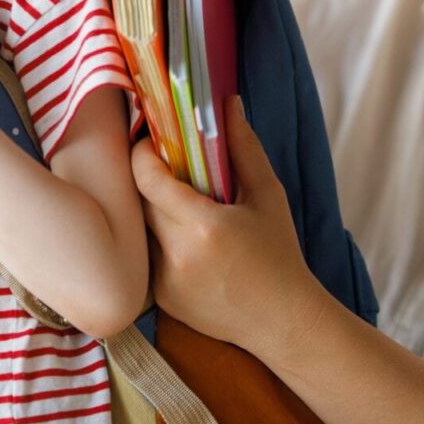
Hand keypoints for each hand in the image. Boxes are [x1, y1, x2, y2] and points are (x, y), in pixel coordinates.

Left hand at [130, 94, 325, 353]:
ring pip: (140, 228)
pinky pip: (148, 256)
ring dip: (152, 210)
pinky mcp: (160, 300)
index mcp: (205, 227)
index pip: (148, 178)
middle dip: (148, 178)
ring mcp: (165, 282)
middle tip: (166, 165)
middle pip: (139, 200)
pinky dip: (160, 241)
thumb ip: (244, 147)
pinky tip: (187, 241)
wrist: (283, 321)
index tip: (152, 141)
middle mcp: (178, 255)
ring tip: (180, 203)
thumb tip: (228, 103)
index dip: (142, 153)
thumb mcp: (268, 196)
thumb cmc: (280, 254)